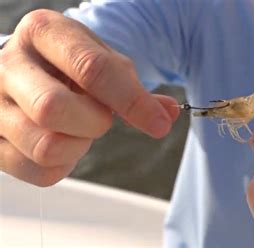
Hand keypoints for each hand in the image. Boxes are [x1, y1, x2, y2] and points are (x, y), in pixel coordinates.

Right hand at [0, 10, 178, 185]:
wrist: (32, 68)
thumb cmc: (71, 64)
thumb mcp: (104, 62)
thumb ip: (135, 89)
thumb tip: (167, 114)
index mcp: (44, 32)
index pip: (91, 69)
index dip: (131, 101)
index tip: (158, 124)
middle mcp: (8, 64)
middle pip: (54, 108)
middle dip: (94, 122)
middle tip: (101, 118)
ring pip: (44, 145)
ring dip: (78, 146)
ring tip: (80, 129)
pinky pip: (36, 170)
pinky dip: (64, 165)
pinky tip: (65, 144)